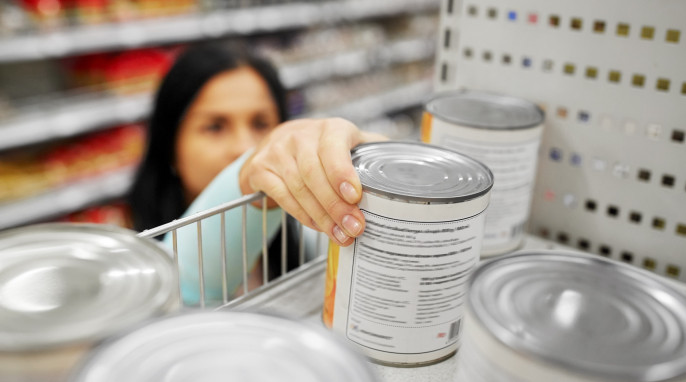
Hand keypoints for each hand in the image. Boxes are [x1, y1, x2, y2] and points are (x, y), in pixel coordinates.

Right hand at [239, 118, 386, 245]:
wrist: (276, 144)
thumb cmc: (323, 148)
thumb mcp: (349, 143)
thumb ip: (374, 152)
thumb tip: (406, 170)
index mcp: (330, 129)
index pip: (333, 148)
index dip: (342, 172)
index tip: (355, 197)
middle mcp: (300, 136)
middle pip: (315, 174)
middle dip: (336, 205)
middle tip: (354, 228)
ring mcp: (277, 151)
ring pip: (299, 188)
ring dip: (321, 216)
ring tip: (340, 235)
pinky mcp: (260, 169)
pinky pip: (282, 196)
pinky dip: (302, 215)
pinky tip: (317, 227)